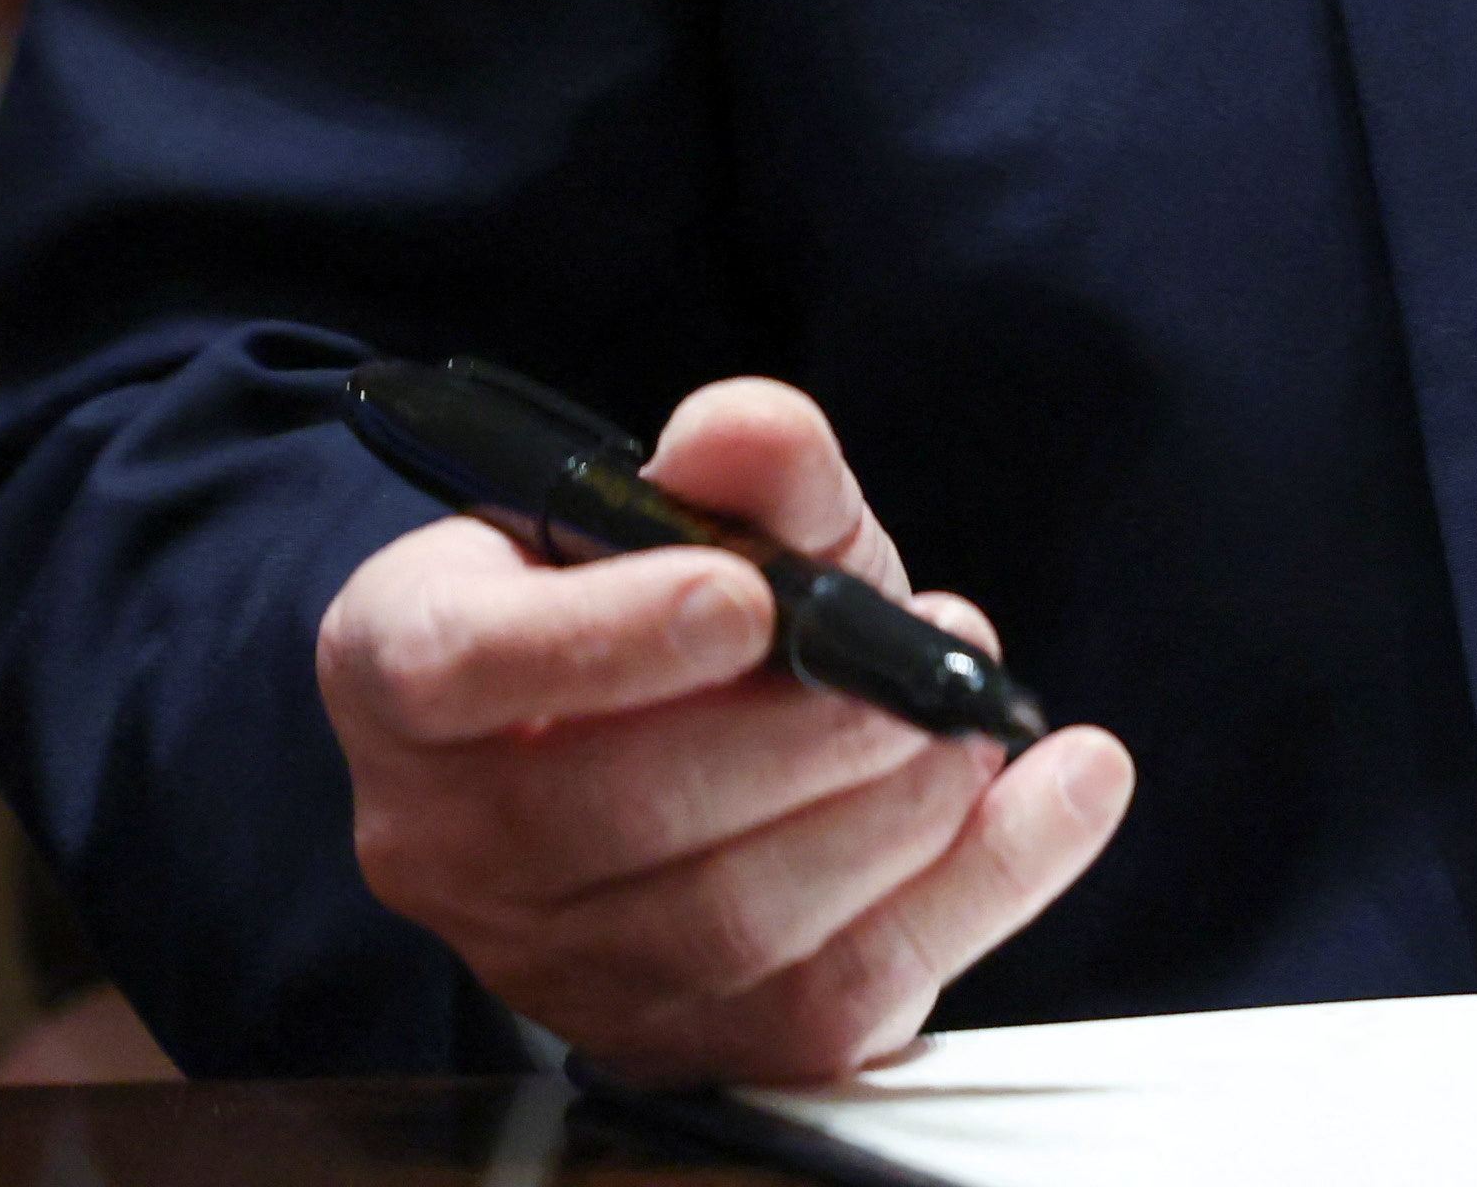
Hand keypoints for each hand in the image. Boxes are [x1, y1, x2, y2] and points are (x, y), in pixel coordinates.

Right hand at [314, 376, 1132, 1080]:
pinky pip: (836, 998)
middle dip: (810, 726)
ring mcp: (557, 964)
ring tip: (967, 717)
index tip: (747, 593)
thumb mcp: (715, 513)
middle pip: (617, 811)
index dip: (605, 638)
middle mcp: (446, 840)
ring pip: (729, 922)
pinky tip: (1066, 790)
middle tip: (928, 648)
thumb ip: (746, 465)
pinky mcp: (689, 1043)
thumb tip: (751, 433)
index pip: (454, 668)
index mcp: (409, 671)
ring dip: (896, 806)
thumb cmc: (684, 610)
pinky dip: (984, 884)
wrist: (693, 736)